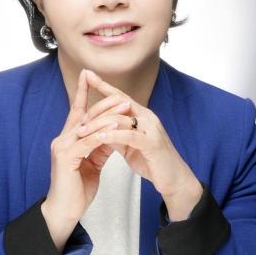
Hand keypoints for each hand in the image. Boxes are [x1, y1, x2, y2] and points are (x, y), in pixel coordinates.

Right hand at [41, 70, 118, 250]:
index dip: (83, 93)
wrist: (64, 212)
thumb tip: (111, 133)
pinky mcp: (66, 158)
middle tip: (122, 95)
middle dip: (103, 103)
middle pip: (84, 114)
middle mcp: (62, 139)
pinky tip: (115, 128)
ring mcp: (62, 147)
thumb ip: (99, 147)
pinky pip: (88, 142)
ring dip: (108, 115)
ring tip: (125, 107)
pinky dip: (103, 134)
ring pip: (88, 125)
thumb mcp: (92, 164)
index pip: (77, 111)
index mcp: (67, 139)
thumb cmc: (76, 190)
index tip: (90, 77)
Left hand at [80, 70, 202, 220]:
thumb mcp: (129, 145)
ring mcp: (151, 128)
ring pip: (120, 117)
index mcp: (142, 114)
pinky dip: (113, 135)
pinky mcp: (153, 143)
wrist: (174, 180)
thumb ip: (116, 133)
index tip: (87, 75)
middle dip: (96, 109)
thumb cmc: (152, 162)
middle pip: (118, 102)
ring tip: (83, 132)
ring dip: (99, 124)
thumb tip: (97, 128)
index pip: (119, 95)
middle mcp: (147, 116)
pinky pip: (130, 135)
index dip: (103, 84)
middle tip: (81, 121)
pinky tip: (100, 137)